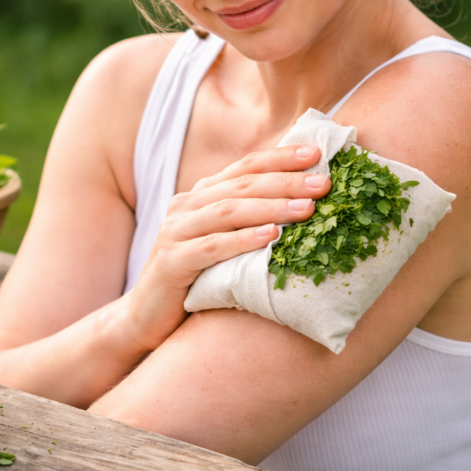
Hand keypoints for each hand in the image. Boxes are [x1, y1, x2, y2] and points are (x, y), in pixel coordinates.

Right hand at [124, 145, 330, 349]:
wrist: (147, 317)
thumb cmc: (198, 280)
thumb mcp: (225, 243)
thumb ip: (251, 221)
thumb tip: (306, 205)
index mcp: (201, 196)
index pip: (245, 167)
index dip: (280, 158)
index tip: (316, 154)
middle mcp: (186, 206)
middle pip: (241, 185)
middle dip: (285, 181)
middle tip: (322, 184)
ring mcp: (174, 231)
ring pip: (228, 211)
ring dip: (270, 208)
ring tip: (307, 209)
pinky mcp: (170, 261)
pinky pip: (211, 247)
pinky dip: (242, 240)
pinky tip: (270, 237)